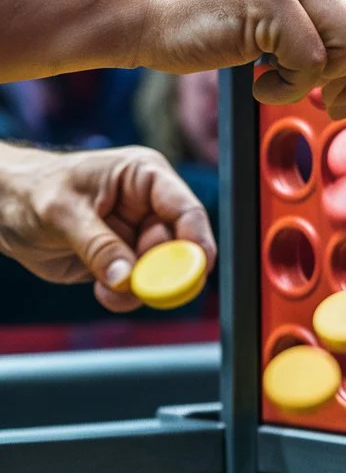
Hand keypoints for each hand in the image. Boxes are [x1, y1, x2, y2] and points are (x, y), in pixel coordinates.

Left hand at [0, 143, 215, 312]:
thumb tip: (128, 277)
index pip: (185, 207)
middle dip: (164, 271)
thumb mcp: (62, 213)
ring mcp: (135, 234)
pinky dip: (122, 296)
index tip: (200, 267)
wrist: (1, 208)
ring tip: (108, 289)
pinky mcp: (120, 261)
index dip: (197, 238)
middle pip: (178, 244)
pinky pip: (135, 286)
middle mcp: (148, 206)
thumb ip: (98, 245)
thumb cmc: (31, 190)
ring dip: (139, 287)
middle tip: (149, 289)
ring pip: (159, 271)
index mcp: (144, 176)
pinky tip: (102, 291)